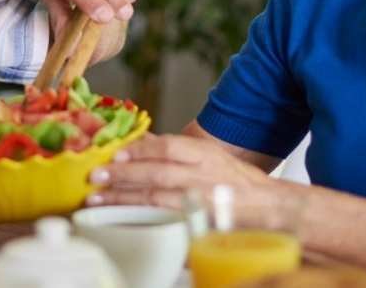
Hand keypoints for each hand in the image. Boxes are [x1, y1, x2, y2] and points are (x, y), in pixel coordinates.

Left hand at [87, 133, 304, 233]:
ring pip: (157, 197)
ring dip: (124, 198)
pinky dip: (142, 218)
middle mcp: (204, 175)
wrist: (269, 207)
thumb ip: (176, 150)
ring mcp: (202, 201)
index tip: (116, 151)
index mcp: (205, 154)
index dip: (141, 148)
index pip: (169, 146)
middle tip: (96, 175)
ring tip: (98, 198)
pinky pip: (166, 220)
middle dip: (124, 174)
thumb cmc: (235, 180)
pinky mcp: (200, 222)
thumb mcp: (208, 156)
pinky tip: (123, 217)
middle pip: (158, 172)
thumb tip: (139, 142)